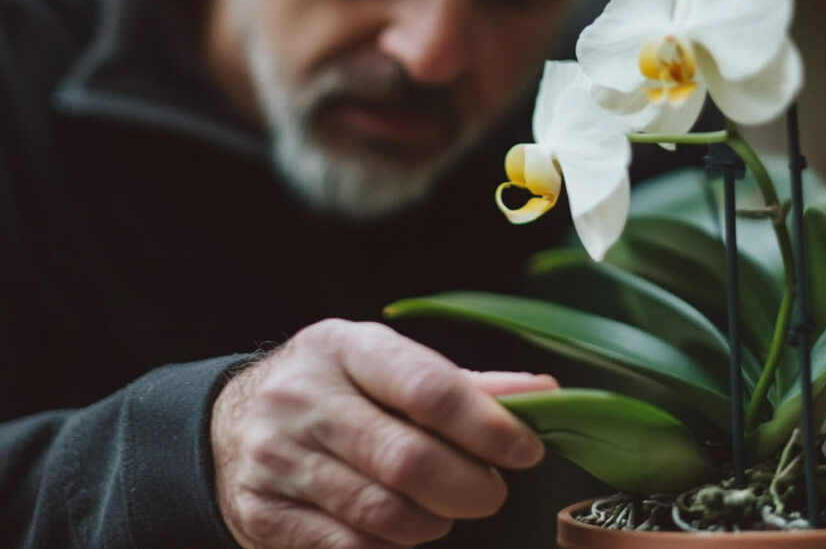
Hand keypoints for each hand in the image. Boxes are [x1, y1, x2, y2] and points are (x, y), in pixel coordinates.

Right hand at [211, 319, 556, 547]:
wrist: (228, 423)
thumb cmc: (333, 388)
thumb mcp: (383, 365)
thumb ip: (463, 383)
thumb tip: (544, 394)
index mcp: (343, 348)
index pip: (427, 388)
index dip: (487, 425)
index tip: (525, 449)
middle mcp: (303, 399)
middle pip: (408, 459)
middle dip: (469, 486)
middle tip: (491, 492)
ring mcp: (276, 459)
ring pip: (382, 512)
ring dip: (433, 521)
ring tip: (442, 507)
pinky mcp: (262, 515)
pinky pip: (350, 548)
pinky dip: (392, 547)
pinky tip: (400, 529)